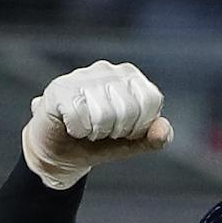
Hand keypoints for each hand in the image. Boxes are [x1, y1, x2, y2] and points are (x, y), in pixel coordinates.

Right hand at [22, 61, 173, 190]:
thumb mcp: (129, 144)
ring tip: (87, 129)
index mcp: (130, 77)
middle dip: (116, 131)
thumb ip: (153, 138)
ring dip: (95, 132)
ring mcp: (82, 76)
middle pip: (129, 109)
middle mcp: (108, 70)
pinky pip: (80, 116)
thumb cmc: (96, 144)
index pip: (151, 100)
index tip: (123, 131)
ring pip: (104, 114)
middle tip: (101, 131)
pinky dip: (78, 131)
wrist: (57, 152)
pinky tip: (72, 126)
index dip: (138, 126)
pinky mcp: (60, 88)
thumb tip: (164, 131)